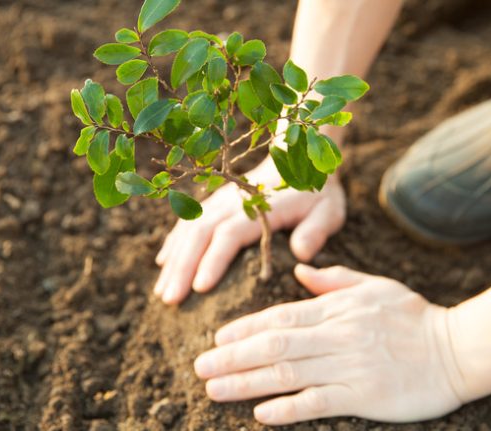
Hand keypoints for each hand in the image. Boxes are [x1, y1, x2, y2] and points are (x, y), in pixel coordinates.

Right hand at [154, 160, 345, 303]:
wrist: (299, 158)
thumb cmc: (316, 193)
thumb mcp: (328, 210)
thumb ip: (316, 230)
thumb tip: (301, 254)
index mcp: (260, 207)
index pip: (230, 234)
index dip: (213, 260)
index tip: (199, 288)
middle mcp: (233, 202)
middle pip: (200, 234)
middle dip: (183, 267)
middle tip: (170, 300)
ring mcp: (220, 200)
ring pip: (189, 229)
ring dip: (174, 260)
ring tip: (162, 292)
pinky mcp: (214, 203)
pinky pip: (188, 221)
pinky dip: (174, 243)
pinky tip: (163, 264)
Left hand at [193, 264, 462, 424]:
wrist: (459, 348)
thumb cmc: (414, 317)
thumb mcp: (375, 286)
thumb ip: (334, 280)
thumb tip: (299, 271)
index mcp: (337, 308)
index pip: (281, 316)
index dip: (245, 328)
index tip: (217, 338)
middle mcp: (337, 335)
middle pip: (275, 345)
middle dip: (233, 357)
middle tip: (200, 367)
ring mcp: (350, 366)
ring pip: (288, 374)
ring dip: (247, 382)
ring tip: (215, 389)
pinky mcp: (365, 395)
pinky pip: (319, 402)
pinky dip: (287, 408)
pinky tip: (260, 413)